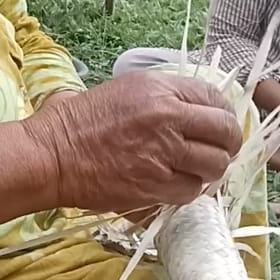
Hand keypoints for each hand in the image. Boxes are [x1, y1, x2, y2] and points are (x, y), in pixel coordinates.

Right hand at [24, 73, 241, 215]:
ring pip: (214, 165)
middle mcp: (167, 116)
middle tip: (218, 152)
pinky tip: (175, 185)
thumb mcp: (124, 91)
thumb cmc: (78, 121)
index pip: (215, 99)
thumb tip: (195, 112)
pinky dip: (188, 190)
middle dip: (227, 144)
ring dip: (209, 170)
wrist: (52, 154)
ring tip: (195, 170)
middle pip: (224, 132)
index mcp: (159, 88)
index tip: (218, 127)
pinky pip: (191, 190)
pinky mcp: (155, 184)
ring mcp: (163, 153)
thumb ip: (163, 98)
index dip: (223, 116)